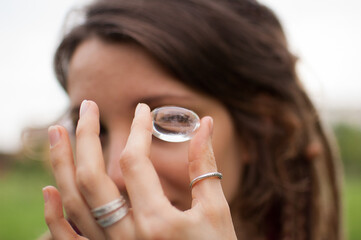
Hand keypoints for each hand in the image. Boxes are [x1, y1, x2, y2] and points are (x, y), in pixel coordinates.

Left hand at [43, 101, 236, 239]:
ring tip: (57, 131)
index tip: (142, 110)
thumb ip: (204, 166)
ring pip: (74, 203)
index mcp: (157, 221)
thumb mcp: (215, 210)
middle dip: (87, 136)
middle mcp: (127, 236)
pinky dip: (54, 216)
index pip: (135, 162)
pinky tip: (49, 189)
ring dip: (61, 164)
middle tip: (87, 106)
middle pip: (92, 177)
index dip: (138, 130)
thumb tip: (205, 124)